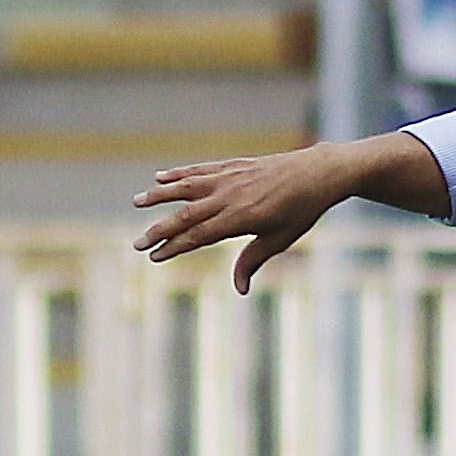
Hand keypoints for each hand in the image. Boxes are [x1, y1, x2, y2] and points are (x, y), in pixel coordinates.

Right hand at [132, 147, 356, 292]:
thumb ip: (253, 261)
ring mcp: (229, 178)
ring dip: (159, 195)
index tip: (155, 257)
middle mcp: (229, 196)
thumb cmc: (301, 210)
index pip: (198, 236)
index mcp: (239, 219)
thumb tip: (239, 289)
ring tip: (137, 201)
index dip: (174, 247)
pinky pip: (200, 170)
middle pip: (185, 215)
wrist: (318, 172)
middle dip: (159, 230)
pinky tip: (161, 177)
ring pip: (186, 187)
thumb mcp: (280, 240)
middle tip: (137, 243)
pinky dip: (179, 174)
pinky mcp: (233, 166)